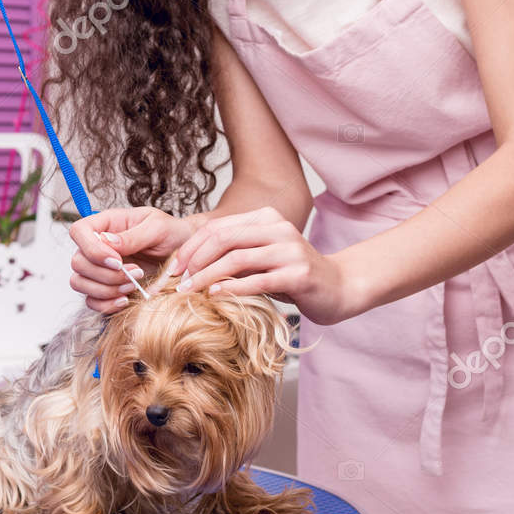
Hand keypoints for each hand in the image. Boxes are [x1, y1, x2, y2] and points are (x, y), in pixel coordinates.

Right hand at [67, 206, 199, 313]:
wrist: (185, 253)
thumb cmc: (171, 234)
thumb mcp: (158, 228)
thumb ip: (133, 235)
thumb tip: (107, 241)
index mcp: (106, 224)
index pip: (78, 231)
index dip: (91, 249)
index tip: (117, 260)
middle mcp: (97, 246)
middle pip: (78, 262)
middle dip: (105, 274)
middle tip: (136, 272)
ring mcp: (99, 268)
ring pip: (80, 282)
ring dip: (105, 289)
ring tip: (133, 285)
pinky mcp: (105, 288)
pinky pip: (91, 301)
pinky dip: (106, 304)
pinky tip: (126, 299)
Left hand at [165, 206, 354, 320]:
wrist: (339, 288)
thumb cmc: (293, 276)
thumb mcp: (260, 260)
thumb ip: (233, 256)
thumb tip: (189, 267)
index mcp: (266, 218)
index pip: (217, 228)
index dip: (191, 247)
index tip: (174, 269)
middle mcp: (278, 228)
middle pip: (223, 239)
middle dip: (194, 260)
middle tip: (176, 281)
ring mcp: (290, 250)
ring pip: (237, 259)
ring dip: (207, 276)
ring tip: (189, 291)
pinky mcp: (298, 273)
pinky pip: (258, 280)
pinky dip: (232, 288)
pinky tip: (215, 295)